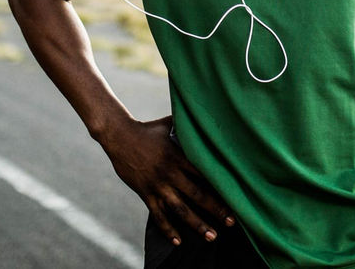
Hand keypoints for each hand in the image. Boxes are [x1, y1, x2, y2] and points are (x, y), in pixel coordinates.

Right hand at [99, 115, 234, 244]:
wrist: (119, 136)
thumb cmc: (148, 128)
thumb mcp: (169, 123)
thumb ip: (188, 124)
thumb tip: (206, 113)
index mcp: (178, 156)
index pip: (205, 173)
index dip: (221, 184)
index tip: (236, 195)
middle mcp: (169, 173)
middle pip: (197, 194)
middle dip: (216, 209)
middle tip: (232, 221)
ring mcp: (157, 185)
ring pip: (180, 209)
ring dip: (196, 224)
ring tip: (211, 236)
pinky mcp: (145, 193)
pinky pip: (158, 215)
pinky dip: (168, 229)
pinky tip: (179, 241)